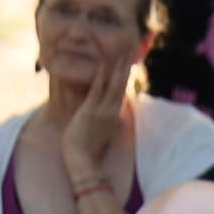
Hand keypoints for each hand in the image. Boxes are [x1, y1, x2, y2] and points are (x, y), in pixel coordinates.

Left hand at [61, 49, 129, 174]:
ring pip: (114, 85)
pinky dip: (101, 76)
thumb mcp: (98, 133)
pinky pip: (97, 90)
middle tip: (131, 51)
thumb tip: (104, 117)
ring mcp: (102, 111)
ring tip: (122, 53)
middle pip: (122, 86)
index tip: (129, 64)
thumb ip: (102, 122)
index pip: (121, 93)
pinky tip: (103, 64)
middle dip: (126, 68)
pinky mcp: (90, 111)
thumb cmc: (87, 151)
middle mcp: (111, 112)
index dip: (125, 78)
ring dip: (118, 68)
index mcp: (113, 117)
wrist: (83, 162)